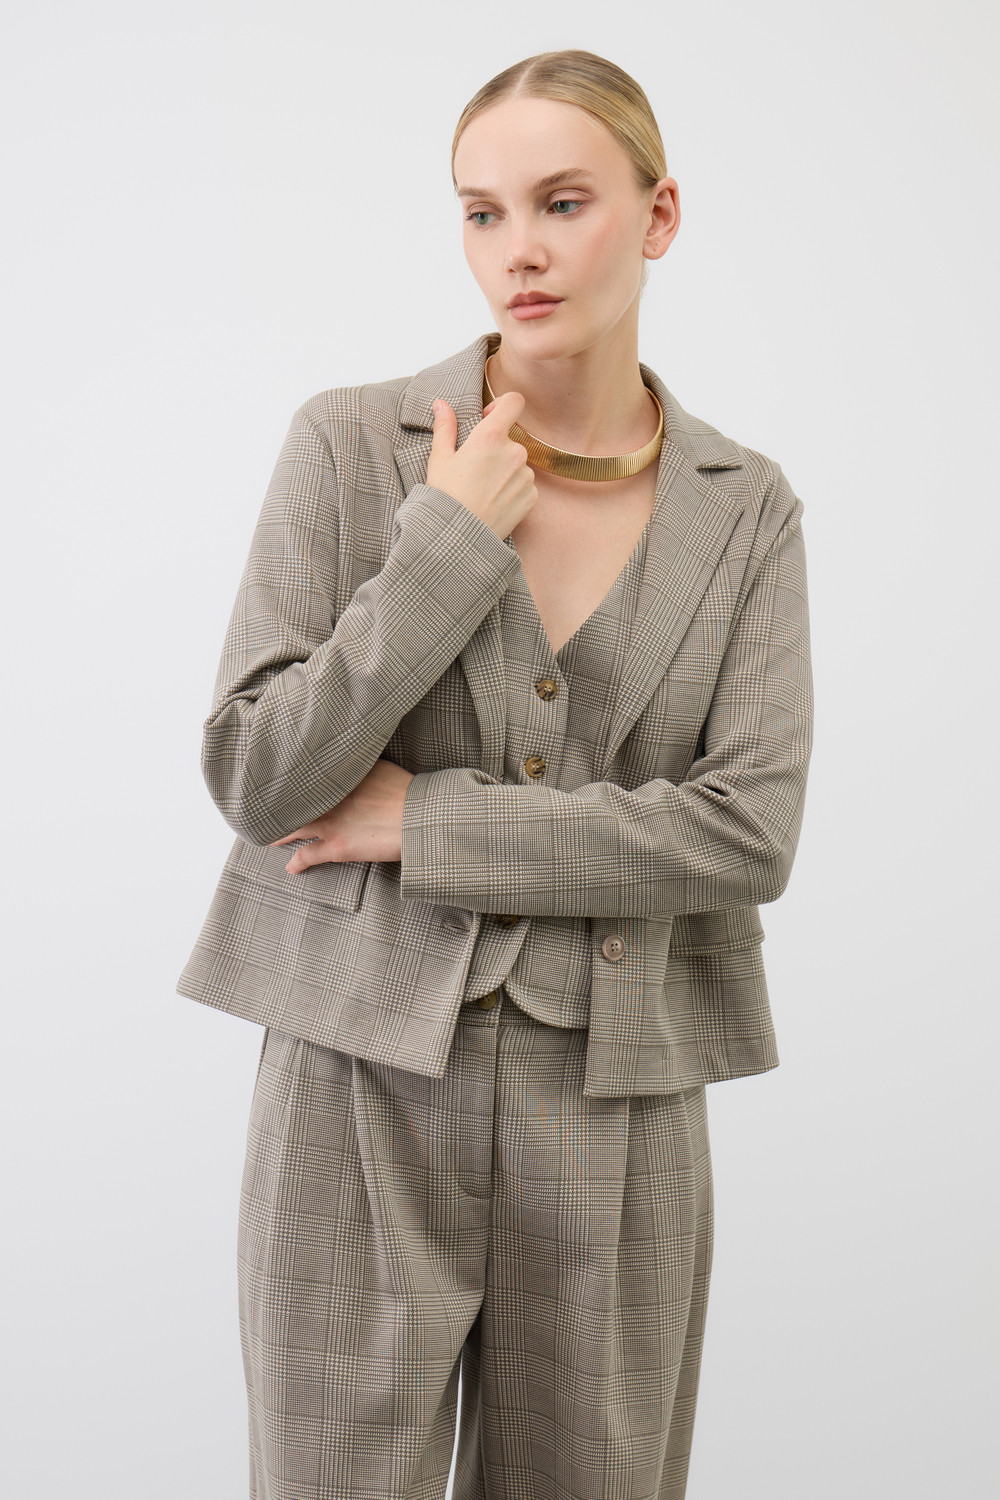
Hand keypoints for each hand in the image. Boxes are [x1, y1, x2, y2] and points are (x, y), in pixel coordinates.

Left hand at [270, 759, 415, 870]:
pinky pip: (308, 855)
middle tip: (267, 808)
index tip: (283, 782)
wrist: (418, 817)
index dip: (294, 782)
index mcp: (340, 776)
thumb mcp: (383, 767)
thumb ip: (362, 765)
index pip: (309, 778)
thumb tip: (353, 762)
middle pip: (296, 801)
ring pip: (295, 827)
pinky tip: (291, 867)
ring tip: (270, 836)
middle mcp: (330, 797)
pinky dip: (297, 862)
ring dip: (281, 832)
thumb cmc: (409, 793)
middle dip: (281, 805)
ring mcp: (330, 822)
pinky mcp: (336, 847)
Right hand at [427, 392, 537, 539]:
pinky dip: (512, 489)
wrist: (460, 536)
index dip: (502, 405)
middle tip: (476, 468)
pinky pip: (525, 484)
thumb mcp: (440, 459)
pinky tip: (494, 501)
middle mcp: (515, 452)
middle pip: (512, 437)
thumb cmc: (446, 496)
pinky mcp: (532, 496)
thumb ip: (445, 427)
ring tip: (483, 489)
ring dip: (505, 470)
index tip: (489, 419)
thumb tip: (442, 405)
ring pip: (518, 463)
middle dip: (497, 447)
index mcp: (491, 436)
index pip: (514, 402)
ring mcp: (526, 475)